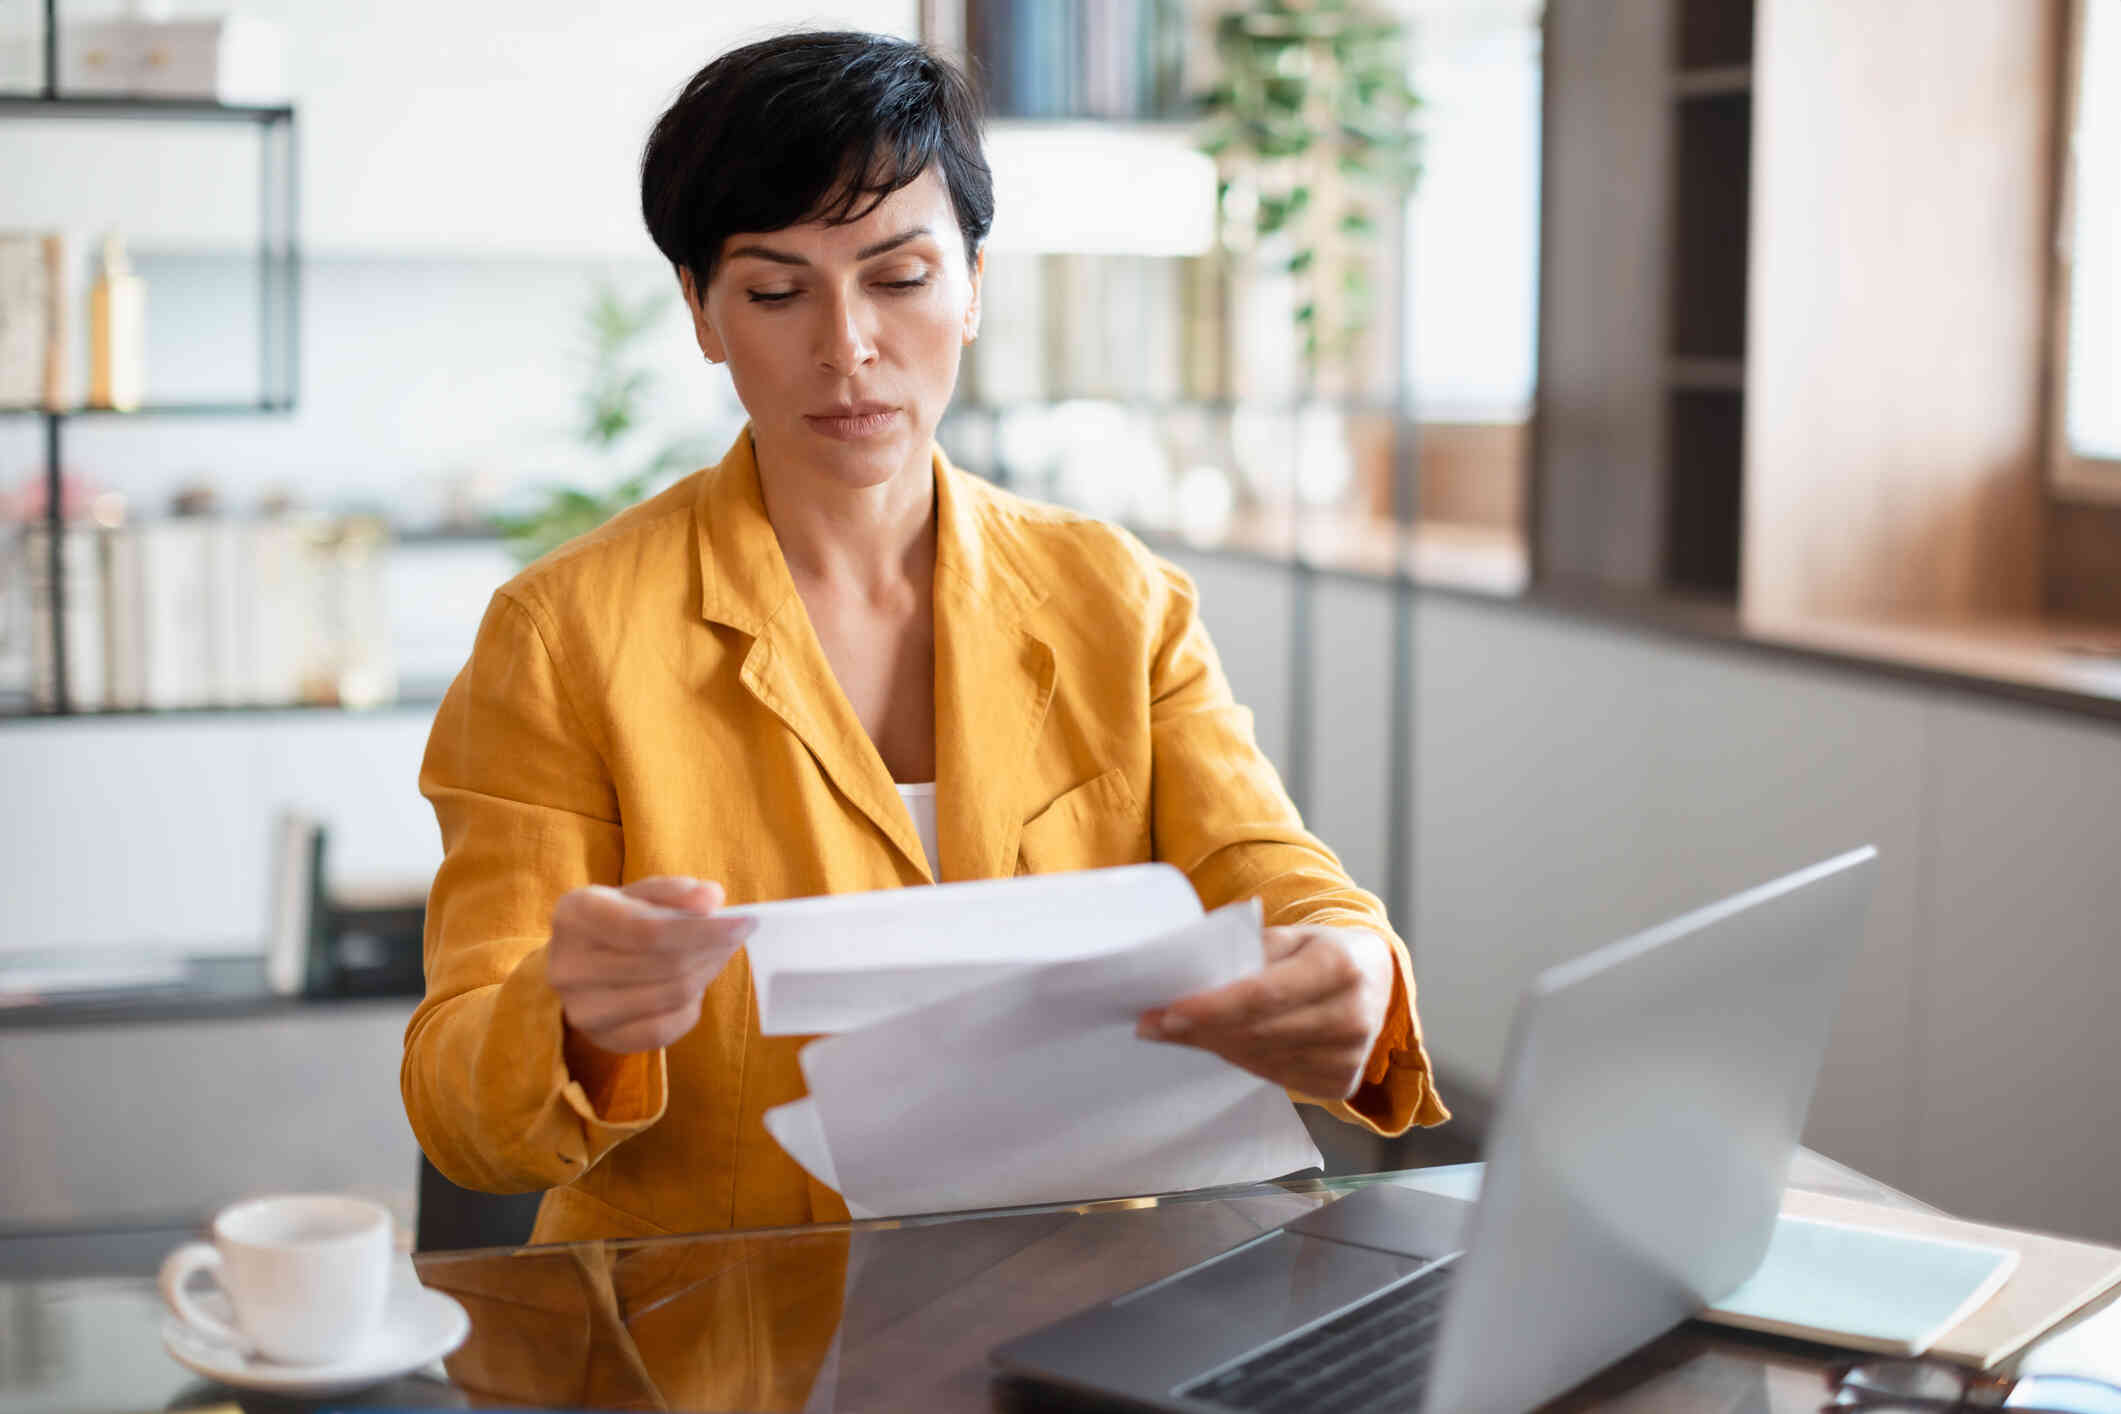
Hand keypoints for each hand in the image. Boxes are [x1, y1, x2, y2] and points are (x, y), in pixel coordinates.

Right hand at [547, 877, 754, 1054]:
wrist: (577, 963)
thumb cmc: (617, 920)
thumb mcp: (640, 894)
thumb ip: (675, 892)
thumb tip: (711, 899)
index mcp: (575, 914)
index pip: (648, 930)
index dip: (704, 930)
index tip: (745, 923)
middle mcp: (568, 965)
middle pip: (664, 965)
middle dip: (711, 950)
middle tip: (734, 938)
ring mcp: (581, 1009)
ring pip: (669, 997)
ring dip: (705, 975)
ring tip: (714, 957)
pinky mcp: (601, 1039)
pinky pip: (664, 1030)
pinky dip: (690, 1008)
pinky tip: (692, 987)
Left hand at [1136, 925, 1395, 1100]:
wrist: (1376, 980)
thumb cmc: (1320, 952)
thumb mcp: (1289, 936)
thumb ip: (1243, 953)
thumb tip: (1180, 977)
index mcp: (1339, 966)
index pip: (1264, 994)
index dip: (1213, 1007)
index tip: (1168, 1011)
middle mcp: (1352, 1016)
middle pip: (1258, 1032)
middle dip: (1201, 1029)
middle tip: (1153, 1024)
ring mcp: (1351, 1057)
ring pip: (1261, 1059)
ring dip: (1215, 1045)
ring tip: (1182, 1030)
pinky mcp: (1342, 1083)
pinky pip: (1275, 1077)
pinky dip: (1242, 1060)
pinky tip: (1224, 1043)